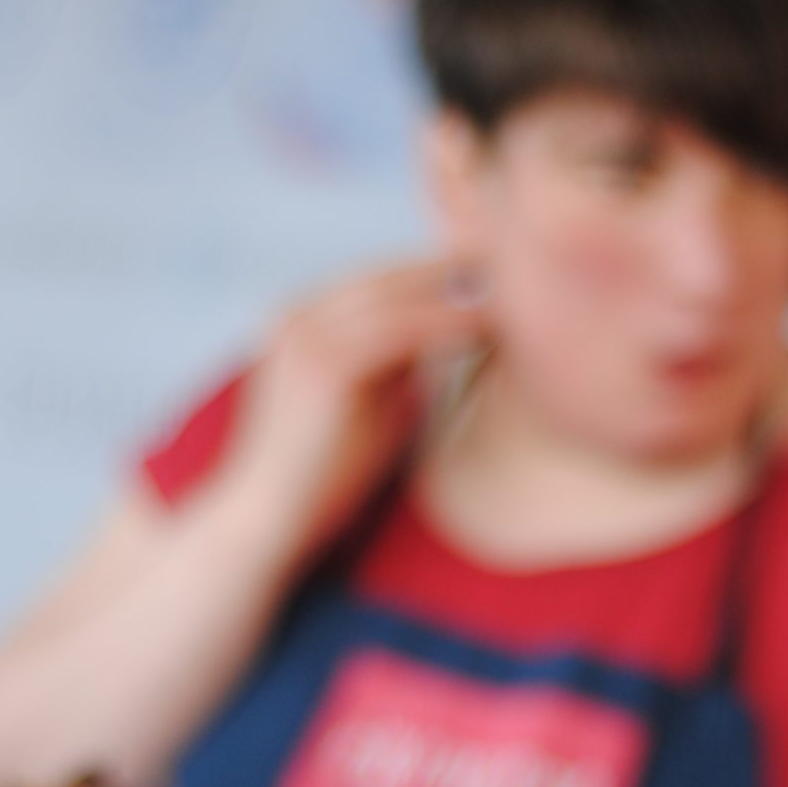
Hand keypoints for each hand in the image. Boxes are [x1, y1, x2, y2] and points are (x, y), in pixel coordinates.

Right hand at [218, 260, 488, 559]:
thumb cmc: (326, 474)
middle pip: (387, 275)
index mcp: (299, 319)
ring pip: (396, 294)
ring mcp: (303, 334)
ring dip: (458, 288)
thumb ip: (400, 360)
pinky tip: (490, 325)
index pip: (377, 280)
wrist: (271, 522)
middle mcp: (295, 315)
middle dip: (452, 265)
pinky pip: (401, 328)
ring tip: (516, 290)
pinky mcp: (323, 364)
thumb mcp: (369, 400)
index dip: (437, 271)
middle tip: (516, 264)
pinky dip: (449, 322)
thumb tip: (456, 327)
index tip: (494, 272)